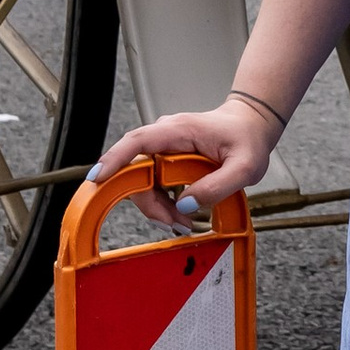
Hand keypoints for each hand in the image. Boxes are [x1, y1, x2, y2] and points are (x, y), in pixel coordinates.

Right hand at [90, 99, 275, 228]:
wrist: (251, 125)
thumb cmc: (248, 139)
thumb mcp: (245, 167)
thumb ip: (217, 187)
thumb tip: (185, 206)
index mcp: (180, 130)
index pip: (138, 142)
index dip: (115, 160)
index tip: (98, 178)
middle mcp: (165, 135)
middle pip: (136, 169)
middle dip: (148, 201)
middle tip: (173, 224)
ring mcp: (163, 146)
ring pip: (142, 180)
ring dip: (156, 206)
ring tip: (182, 223)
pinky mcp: (164, 157)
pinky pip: (152, 183)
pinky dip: (161, 202)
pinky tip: (179, 214)